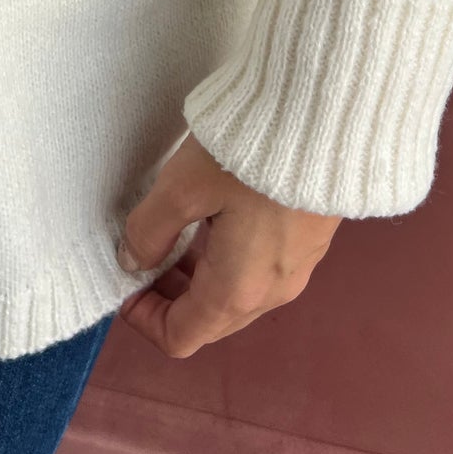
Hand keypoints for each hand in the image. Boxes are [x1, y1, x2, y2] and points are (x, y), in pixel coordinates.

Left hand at [115, 130, 340, 358]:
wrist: (328, 116)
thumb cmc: (250, 154)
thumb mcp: (183, 185)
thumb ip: (150, 229)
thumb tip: (134, 261)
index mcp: (236, 290)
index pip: (181, 337)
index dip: (144, 319)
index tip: (124, 285)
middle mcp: (272, 291)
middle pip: (210, 320)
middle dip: (170, 297)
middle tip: (143, 254)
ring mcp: (299, 267)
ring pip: (237, 294)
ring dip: (198, 276)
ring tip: (174, 231)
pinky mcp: (312, 239)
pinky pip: (261, 270)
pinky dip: (228, 259)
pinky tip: (216, 216)